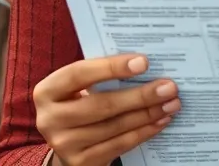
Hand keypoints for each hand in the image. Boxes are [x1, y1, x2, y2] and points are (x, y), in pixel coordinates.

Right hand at [34, 54, 180, 165]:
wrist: (65, 141)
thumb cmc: (78, 102)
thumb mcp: (78, 87)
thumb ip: (100, 76)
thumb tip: (143, 65)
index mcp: (47, 91)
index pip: (80, 74)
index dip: (112, 68)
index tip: (143, 62)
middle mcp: (50, 119)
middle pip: (102, 105)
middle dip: (140, 95)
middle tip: (168, 86)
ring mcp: (64, 144)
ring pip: (115, 127)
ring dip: (147, 114)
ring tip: (171, 103)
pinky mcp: (81, 162)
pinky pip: (119, 145)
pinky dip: (143, 132)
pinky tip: (160, 121)